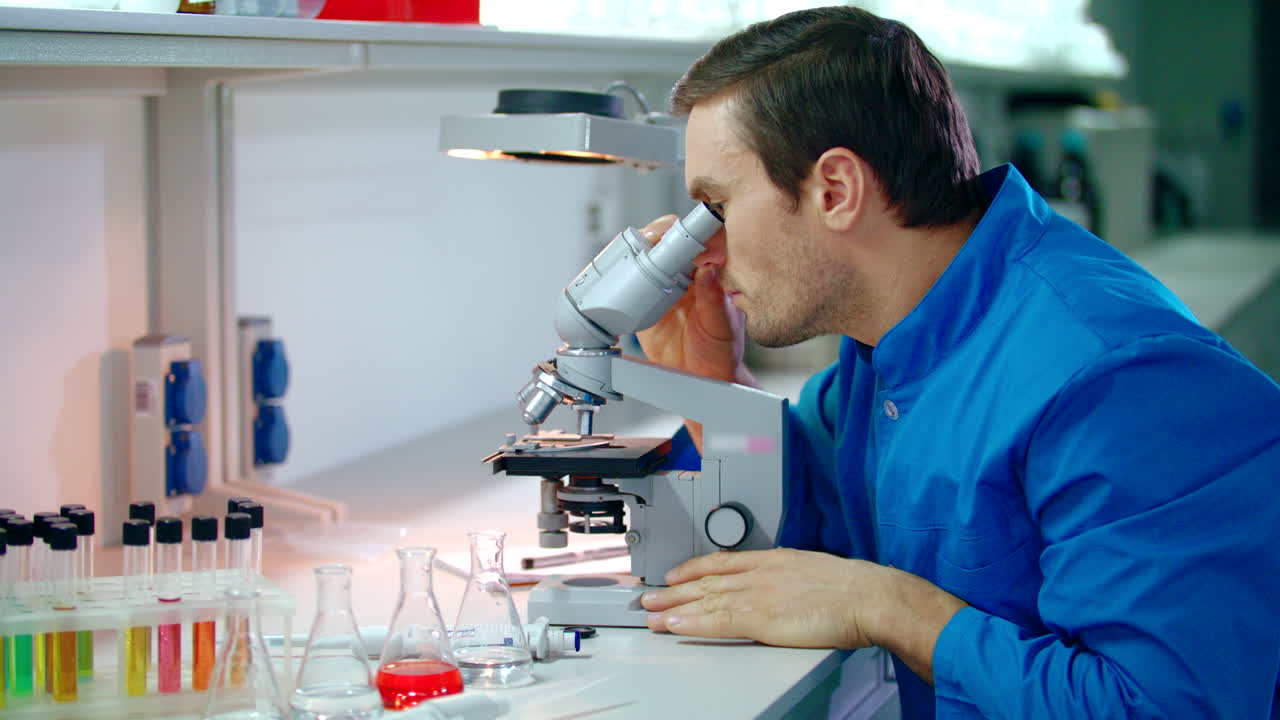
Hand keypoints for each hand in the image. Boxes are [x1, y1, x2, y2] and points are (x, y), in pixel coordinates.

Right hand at [634, 216, 748, 385]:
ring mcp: (663, 288)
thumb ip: (714, 299)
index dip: (689, 231)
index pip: (700, 241)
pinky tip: (620, 271)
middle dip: (658, 233)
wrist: (701, 380)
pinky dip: (622, 274)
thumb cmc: (721, 353)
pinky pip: (631, 282)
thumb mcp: (721, 326)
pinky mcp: (644, 304)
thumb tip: (709, 270)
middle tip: (652, 240)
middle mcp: (686, 276)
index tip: (679, 233)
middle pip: (669, 241)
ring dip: (639, 249)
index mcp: (710, 275)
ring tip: (635, 253)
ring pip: (649, 256)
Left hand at [640, 548, 880, 648]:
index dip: (693, 568)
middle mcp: (758, 573)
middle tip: (649, 596)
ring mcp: (757, 594)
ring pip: (704, 600)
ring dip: (674, 608)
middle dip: (673, 590)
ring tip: (651, 613)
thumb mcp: (812, 570)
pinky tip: (674, 625)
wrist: (867, 595)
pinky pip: (716, 621)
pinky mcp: (759, 617)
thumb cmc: (852, 588)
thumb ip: (788, 578)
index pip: (721, 561)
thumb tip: (781, 589)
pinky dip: (692, 623)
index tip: (675, 574)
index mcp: (772, 560)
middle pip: (705, 581)